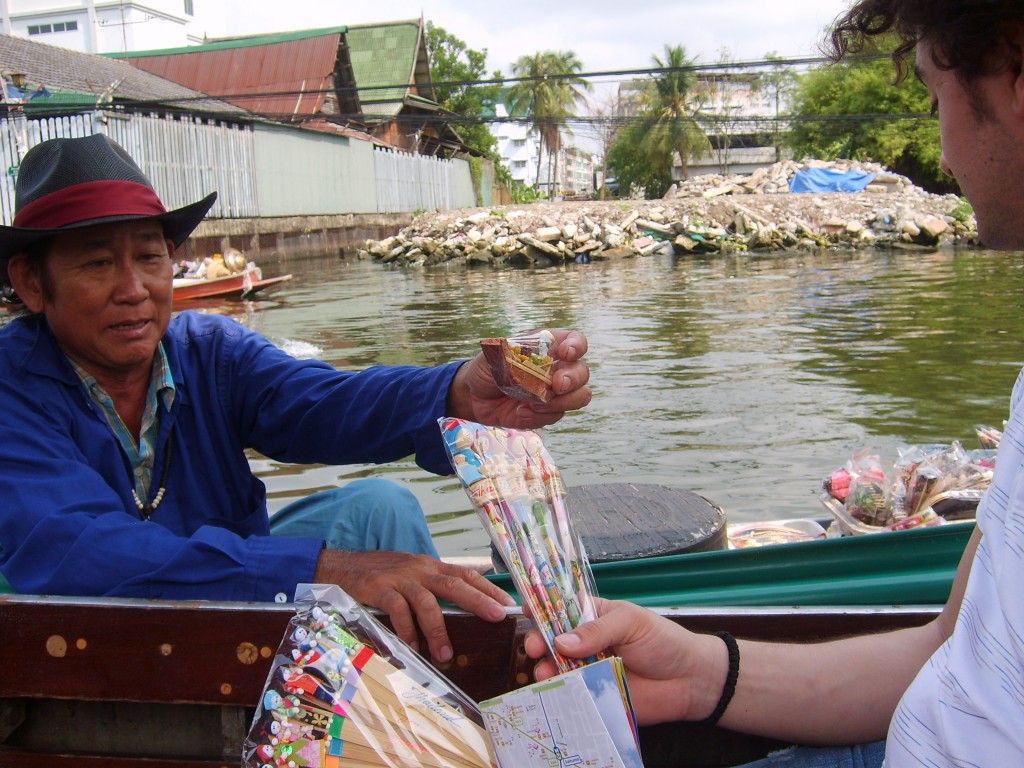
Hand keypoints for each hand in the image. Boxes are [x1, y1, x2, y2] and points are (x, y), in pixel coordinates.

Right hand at [314, 549, 514, 661]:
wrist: (343, 566)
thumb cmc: (382, 574)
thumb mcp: (412, 573)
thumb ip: (434, 586)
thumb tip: (464, 603)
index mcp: (430, 566)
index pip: (465, 574)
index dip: (487, 588)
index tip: (507, 604)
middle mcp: (419, 569)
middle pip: (453, 584)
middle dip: (478, 601)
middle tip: (497, 617)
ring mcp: (399, 578)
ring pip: (426, 601)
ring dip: (438, 630)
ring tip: (446, 653)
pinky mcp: (380, 589)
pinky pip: (398, 610)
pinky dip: (407, 630)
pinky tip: (412, 647)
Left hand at [448, 329, 590, 428]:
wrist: (475, 396)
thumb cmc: (487, 368)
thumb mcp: (493, 355)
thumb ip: (510, 352)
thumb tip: (519, 352)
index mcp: (549, 346)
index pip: (576, 341)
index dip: (577, 346)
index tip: (566, 353)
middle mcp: (558, 368)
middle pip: (583, 372)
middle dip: (573, 379)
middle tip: (556, 385)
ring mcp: (556, 392)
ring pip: (579, 396)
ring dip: (561, 402)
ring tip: (535, 404)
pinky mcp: (548, 412)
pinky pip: (557, 416)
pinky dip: (540, 416)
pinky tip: (520, 412)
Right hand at [524, 598, 727, 724]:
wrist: (689, 681)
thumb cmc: (663, 641)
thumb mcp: (631, 623)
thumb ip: (597, 630)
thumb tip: (562, 641)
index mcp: (592, 616)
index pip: (560, 608)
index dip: (541, 607)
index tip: (526, 611)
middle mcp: (585, 642)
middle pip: (551, 639)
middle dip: (538, 642)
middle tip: (533, 649)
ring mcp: (587, 670)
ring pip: (556, 668)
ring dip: (545, 668)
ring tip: (544, 672)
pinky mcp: (592, 696)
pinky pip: (570, 694)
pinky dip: (558, 693)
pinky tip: (552, 691)